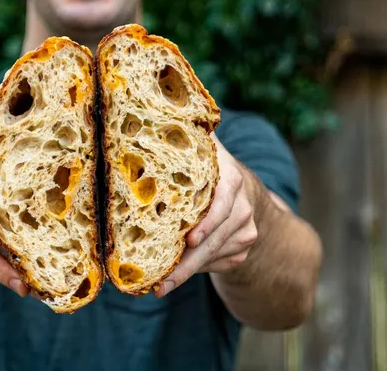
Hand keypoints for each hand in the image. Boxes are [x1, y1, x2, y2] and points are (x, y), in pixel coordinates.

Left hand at [155, 133, 258, 296]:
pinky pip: (218, 264)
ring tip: (160, 286)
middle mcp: (242, 205)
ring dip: (188, 272)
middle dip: (188, 263)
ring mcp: (246, 229)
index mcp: (231, 177)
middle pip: (216, 238)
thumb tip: (152, 110)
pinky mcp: (242, 249)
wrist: (244, 191)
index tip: (187, 240)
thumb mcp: (203, 146)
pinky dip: (196, 271)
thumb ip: (187, 132)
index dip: (207, 221)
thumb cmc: (209, 164)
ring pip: (215, 256)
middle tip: (162, 281)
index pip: (222, 201)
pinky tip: (173, 277)